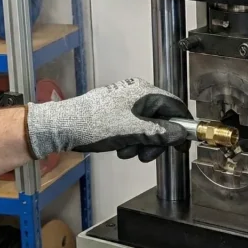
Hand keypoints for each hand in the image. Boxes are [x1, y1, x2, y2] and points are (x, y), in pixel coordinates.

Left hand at [25, 78, 191, 162]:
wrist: (63, 126)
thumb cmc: (95, 125)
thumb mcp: (133, 132)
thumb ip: (160, 133)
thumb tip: (180, 134)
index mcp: (144, 92)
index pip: (175, 107)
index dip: (182, 127)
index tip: (184, 145)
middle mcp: (137, 94)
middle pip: (161, 119)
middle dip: (156, 140)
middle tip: (147, 155)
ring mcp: (125, 103)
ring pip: (147, 126)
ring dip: (141, 143)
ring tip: (127, 151)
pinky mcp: (115, 112)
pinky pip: (133, 127)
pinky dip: (130, 140)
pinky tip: (120, 147)